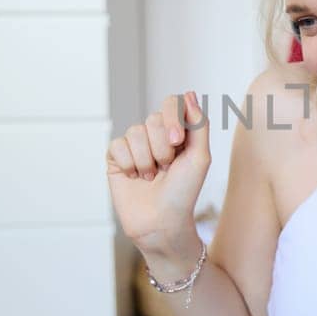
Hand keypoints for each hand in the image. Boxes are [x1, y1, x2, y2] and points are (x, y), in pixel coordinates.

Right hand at [106, 91, 210, 251]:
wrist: (162, 222)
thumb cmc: (184, 192)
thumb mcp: (200, 157)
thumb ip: (198, 124)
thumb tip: (188, 93)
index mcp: (177, 132)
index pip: (171, 104)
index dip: (172, 119)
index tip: (177, 142)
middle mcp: (155, 135)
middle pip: (153, 119)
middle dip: (162, 147)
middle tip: (166, 168)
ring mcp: (135, 146)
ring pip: (134, 132)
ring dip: (146, 159)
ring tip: (151, 176)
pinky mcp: (116, 157)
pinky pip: (118, 145)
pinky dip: (129, 164)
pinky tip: (134, 177)